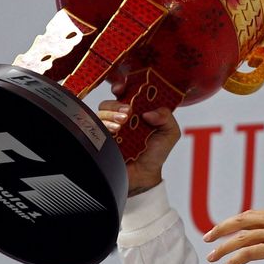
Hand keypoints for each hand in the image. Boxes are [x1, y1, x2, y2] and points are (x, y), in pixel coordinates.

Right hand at [97, 78, 180, 196]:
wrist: (144, 176)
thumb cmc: (155, 153)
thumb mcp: (169, 133)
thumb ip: (167, 118)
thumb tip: (150, 112)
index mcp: (137, 111)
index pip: (125, 93)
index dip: (122, 87)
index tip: (122, 87)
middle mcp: (121, 117)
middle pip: (109, 102)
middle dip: (116, 104)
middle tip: (127, 112)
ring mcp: (110, 128)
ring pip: (100, 113)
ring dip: (110, 115)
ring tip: (122, 125)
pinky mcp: (100, 139)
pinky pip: (94, 128)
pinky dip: (104, 127)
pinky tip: (113, 132)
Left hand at [203, 209, 263, 263]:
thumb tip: (262, 242)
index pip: (249, 215)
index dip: (232, 222)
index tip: (220, 229)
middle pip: (241, 221)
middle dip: (221, 229)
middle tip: (208, 238)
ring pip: (242, 237)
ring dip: (224, 248)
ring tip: (213, 257)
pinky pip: (249, 253)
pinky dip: (234, 260)